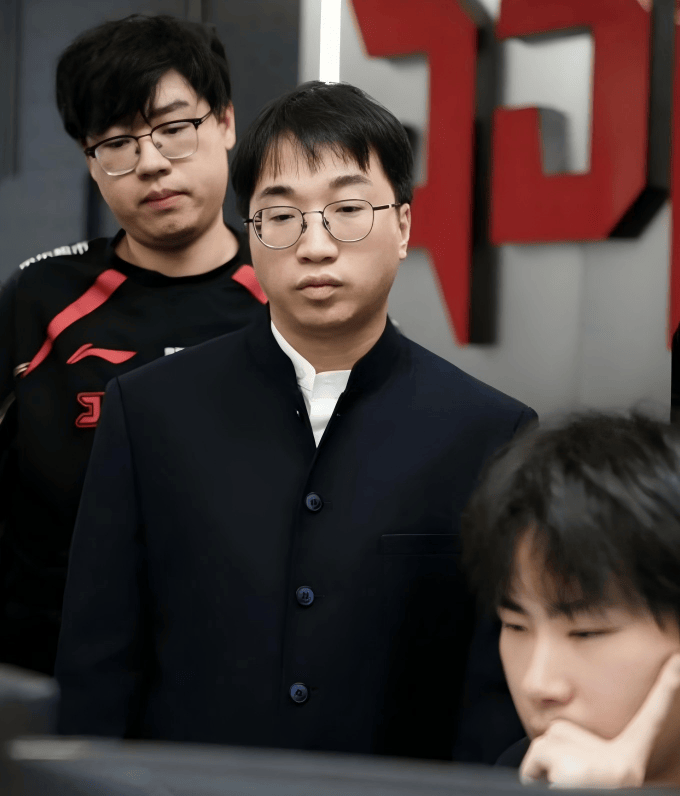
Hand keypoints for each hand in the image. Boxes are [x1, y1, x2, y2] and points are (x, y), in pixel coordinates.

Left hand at [519, 652, 679, 788]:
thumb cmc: (581, 789)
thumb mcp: (589, 776)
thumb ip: (581, 753)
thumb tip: (567, 735)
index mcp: (628, 765)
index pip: (650, 722)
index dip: (666, 691)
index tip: (679, 660)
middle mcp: (622, 765)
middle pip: (563, 731)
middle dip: (552, 756)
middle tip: (567, 786)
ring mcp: (602, 770)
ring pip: (544, 745)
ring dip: (540, 770)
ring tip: (561, 792)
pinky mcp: (578, 773)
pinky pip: (534, 762)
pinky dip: (532, 778)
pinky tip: (554, 793)